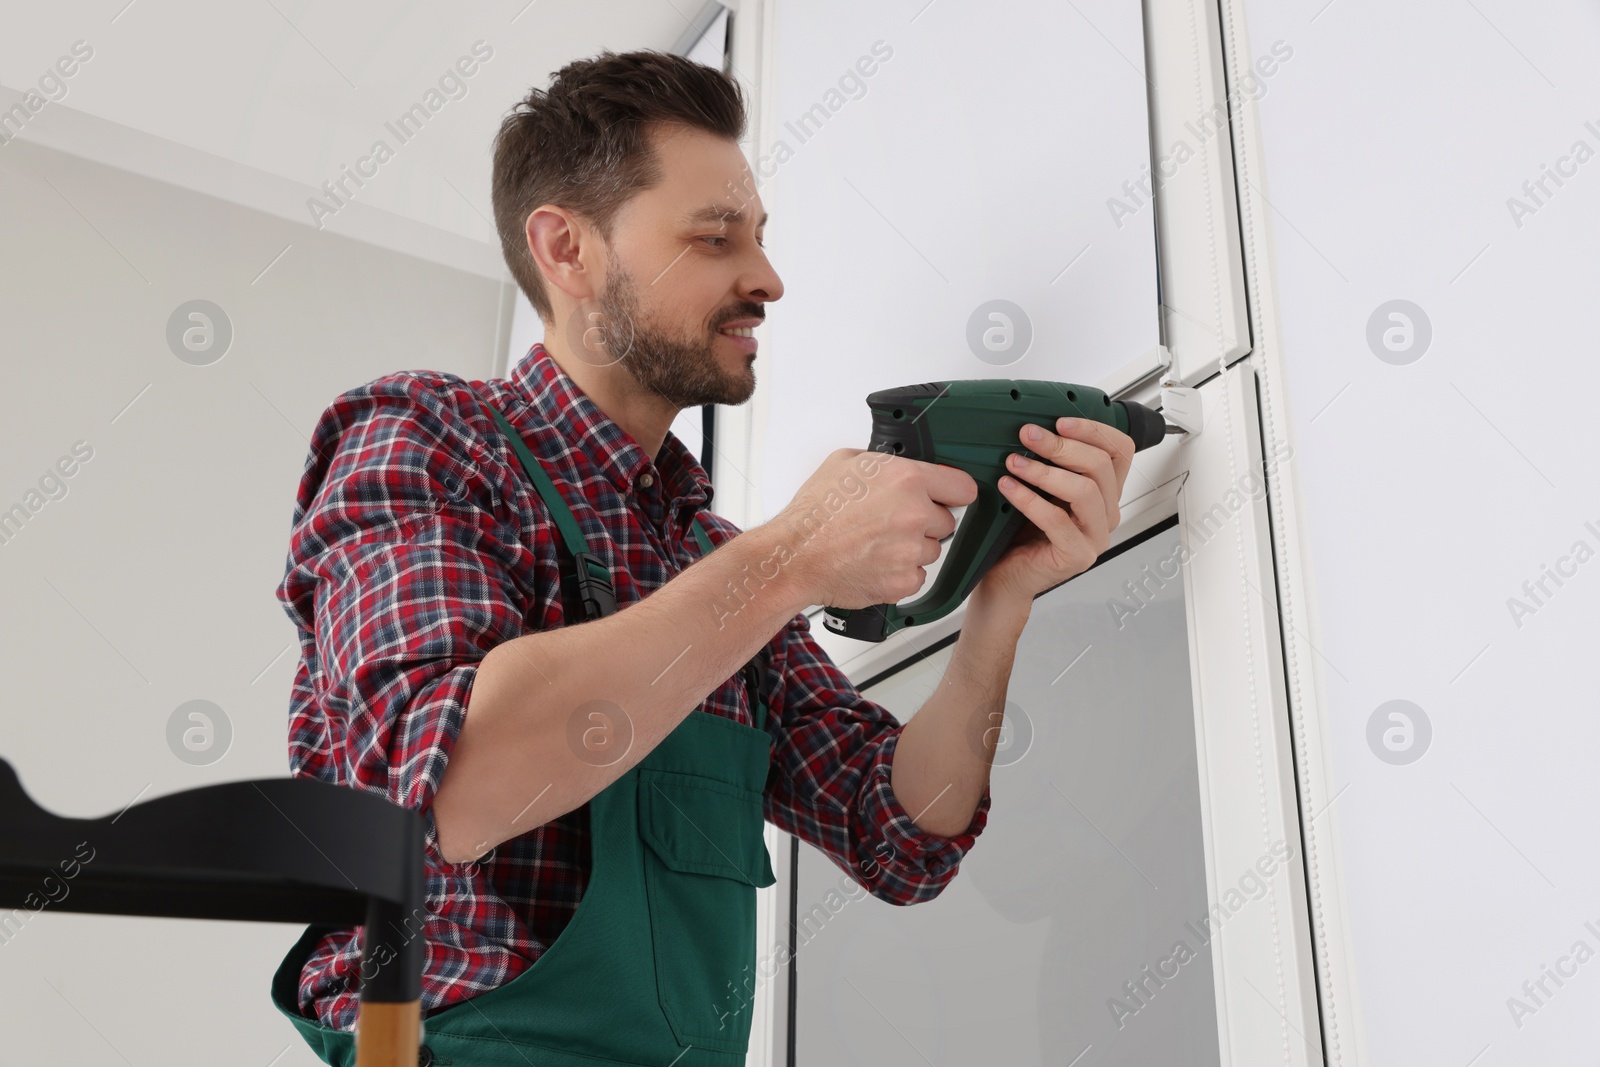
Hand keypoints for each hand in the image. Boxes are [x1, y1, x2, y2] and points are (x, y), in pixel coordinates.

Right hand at [770, 448, 977, 609]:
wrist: (794, 557)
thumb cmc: (814, 514)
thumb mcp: (845, 462)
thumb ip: (882, 462)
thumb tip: (896, 466)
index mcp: (906, 479)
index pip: (962, 487)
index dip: (953, 492)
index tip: (948, 497)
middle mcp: (914, 514)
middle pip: (946, 521)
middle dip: (924, 521)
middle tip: (891, 522)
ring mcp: (911, 551)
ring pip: (931, 550)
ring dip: (912, 548)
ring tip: (876, 543)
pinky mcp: (903, 581)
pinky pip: (917, 576)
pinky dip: (900, 573)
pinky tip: (875, 562)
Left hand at [979, 417, 1134, 604]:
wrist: (1006, 576)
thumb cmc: (1020, 532)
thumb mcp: (1039, 487)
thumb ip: (1048, 461)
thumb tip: (1033, 425)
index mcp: (1104, 491)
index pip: (1120, 451)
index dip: (1094, 430)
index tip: (1059, 421)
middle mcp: (1106, 513)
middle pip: (1101, 466)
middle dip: (1062, 445)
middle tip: (1028, 435)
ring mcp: (1095, 536)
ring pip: (1084, 491)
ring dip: (1044, 471)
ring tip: (1014, 462)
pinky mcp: (1077, 555)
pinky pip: (1057, 520)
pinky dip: (1029, 499)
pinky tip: (1009, 487)